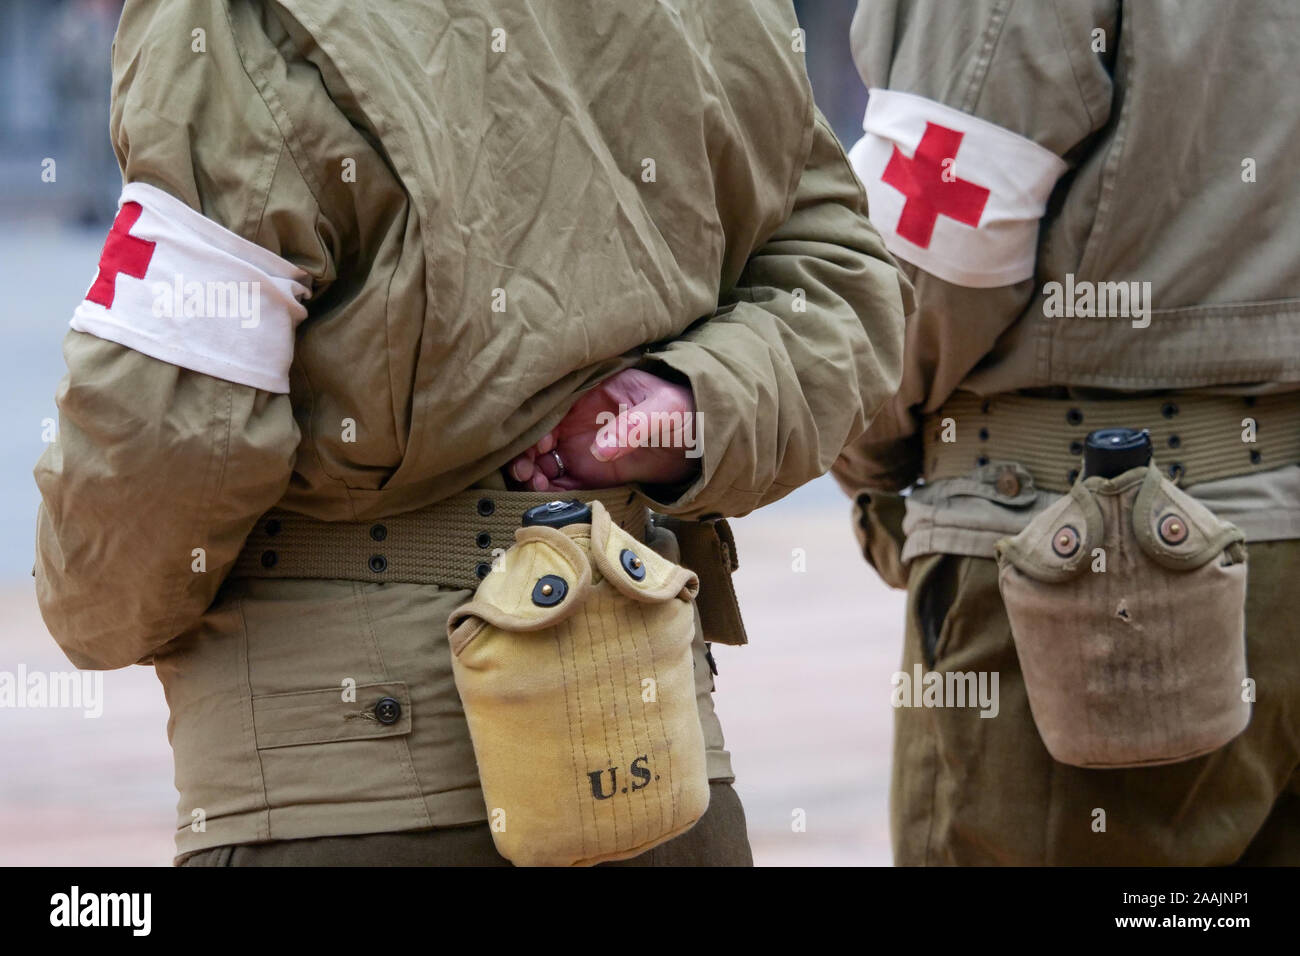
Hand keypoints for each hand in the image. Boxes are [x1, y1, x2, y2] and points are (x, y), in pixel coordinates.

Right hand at [506, 368, 701, 490]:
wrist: (703, 440)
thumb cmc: (685, 410)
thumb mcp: (664, 410)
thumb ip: (633, 426)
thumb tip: (600, 450)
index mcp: (593, 393)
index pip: (554, 406)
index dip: (540, 424)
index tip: (541, 445)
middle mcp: (580, 420)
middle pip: (540, 433)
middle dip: (526, 450)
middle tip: (526, 470)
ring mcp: (584, 447)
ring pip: (544, 458)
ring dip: (532, 471)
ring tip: (535, 483)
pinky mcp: (592, 473)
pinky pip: (562, 480)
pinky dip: (548, 488)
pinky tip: (545, 492)